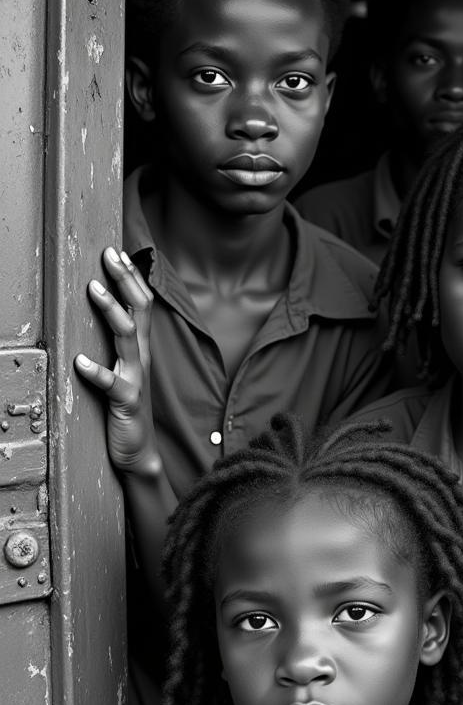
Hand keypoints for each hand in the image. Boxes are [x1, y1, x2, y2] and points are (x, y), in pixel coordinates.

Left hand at [75, 246, 160, 475]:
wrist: (139, 451)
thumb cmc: (127, 408)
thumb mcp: (125, 369)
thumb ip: (120, 344)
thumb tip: (109, 313)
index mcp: (140, 349)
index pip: (141, 305)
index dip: (132, 278)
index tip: (118, 252)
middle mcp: (141, 358)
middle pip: (138, 310)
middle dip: (125, 280)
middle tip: (110, 255)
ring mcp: (135, 378)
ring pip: (127, 338)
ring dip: (110, 311)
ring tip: (93, 289)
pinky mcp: (126, 402)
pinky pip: (112, 384)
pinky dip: (97, 372)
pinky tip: (79, 362)